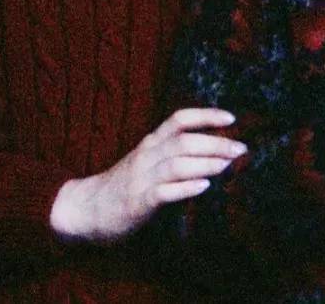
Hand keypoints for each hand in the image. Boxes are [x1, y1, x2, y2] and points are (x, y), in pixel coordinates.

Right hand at [50, 107, 245, 243]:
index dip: (205, 115)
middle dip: (215, 143)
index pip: (179, 119)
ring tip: (227, 165)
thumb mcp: (146, 160)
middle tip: (241, 149)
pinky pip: (163, 192)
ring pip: (176, 164)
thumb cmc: (123, 185)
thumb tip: (215, 151)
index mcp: (150, 143)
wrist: (84, 209)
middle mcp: (146, 156)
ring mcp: (141, 179)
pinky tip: (203, 187)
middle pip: (184, 141)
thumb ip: (171, 152)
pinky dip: (184, 188)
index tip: (231, 118)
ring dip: (205, 163)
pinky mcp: (137, 202)